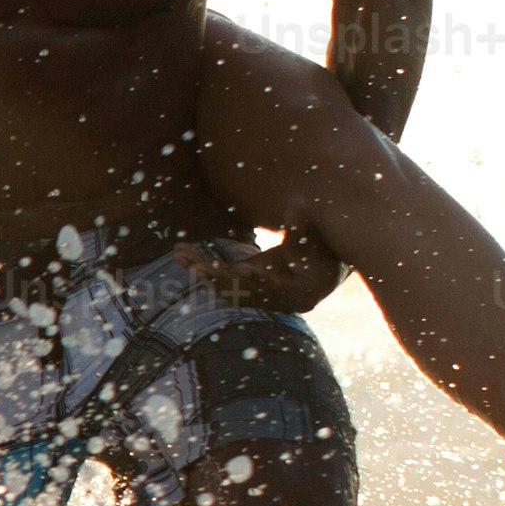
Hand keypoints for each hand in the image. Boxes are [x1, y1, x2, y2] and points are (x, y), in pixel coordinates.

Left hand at [189, 228, 345, 318]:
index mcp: (300, 296)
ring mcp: (258, 298)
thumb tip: (296, 203)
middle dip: (220, 278)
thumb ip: (303, 228)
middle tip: (197, 267)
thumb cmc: (323, 254)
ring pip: (227, 286)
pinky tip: (182, 252)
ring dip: (203, 270)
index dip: (261, 280)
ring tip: (181, 254)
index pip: (277, 289)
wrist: (320, 270)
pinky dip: (202, 265)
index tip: (244, 269)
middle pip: (245, 291)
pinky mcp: (245, 289)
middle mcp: (276, 302)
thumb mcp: (317, 243)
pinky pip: (220, 279)